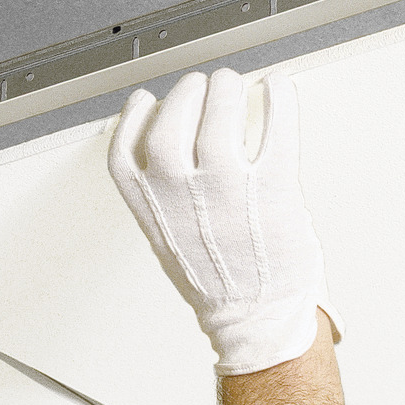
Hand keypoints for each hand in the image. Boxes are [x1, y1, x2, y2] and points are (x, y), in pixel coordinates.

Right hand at [108, 68, 343, 375]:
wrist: (258, 319)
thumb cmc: (219, 280)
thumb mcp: (168, 239)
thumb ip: (161, 196)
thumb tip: (172, 150)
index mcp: (150, 206)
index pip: (125, 148)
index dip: (134, 116)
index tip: (148, 101)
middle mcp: (182, 192)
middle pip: (173, 116)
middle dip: (190, 91)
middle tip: (206, 87)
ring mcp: (227, 187)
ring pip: (220, 110)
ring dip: (228, 88)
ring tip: (236, 85)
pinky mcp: (273, 186)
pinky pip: (277, 125)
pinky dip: (279, 97)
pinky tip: (278, 89)